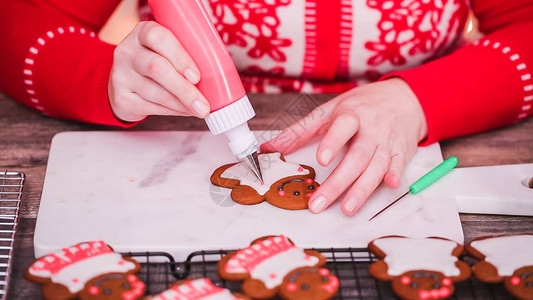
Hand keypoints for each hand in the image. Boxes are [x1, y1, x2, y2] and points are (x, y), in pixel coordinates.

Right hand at [108, 21, 209, 121]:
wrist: (125, 82)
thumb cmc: (157, 62)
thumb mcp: (167, 50)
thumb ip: (186, 55)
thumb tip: (216, 77)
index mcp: (143, 32)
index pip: (158, 37)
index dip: (179, 56)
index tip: (197, 76)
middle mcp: (128, 51)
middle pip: (156, 68)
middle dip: (184, 89)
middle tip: (203, 104)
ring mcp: (121, 75)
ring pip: (156, 92)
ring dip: (182, 104)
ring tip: (199, 109)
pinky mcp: (122, 98)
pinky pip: (151, 107)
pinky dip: (174, 111)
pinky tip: (185, 111)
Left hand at [261, 78, 427, 215]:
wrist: (403, 99)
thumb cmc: (360, 106)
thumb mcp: (329, 111)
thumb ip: (300, 130)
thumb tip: (268, 147)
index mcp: (351, 115)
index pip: (343, 127)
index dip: (333, 142)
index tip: (322, 159)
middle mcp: (371, 129)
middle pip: (357, 157)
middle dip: (339, 182)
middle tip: (319, 202)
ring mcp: (388, 141)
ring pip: (376, 167)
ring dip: (363, 189)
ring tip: (347, 209)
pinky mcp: (402, 152)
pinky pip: (398, 165)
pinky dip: (395, 176)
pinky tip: (390, 186)